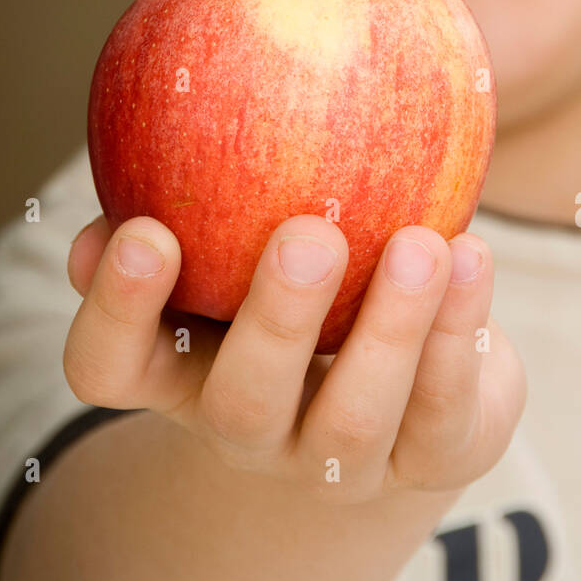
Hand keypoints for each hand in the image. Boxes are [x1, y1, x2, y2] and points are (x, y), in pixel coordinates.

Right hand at [65, 214, 525, 501]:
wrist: (406, 379)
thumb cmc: (303, 276)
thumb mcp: (239, 238)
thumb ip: (197, 191)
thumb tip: (156, 117)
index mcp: (181, 370)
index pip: (109, 365)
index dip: (115, 311)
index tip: (149, 231)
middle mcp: (251, 431)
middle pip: (240, 404)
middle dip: (275, 321)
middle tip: (310, 235)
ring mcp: (339, 463)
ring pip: (353, 419)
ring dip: (390, 328)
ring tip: (423, 245)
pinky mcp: (430, 458)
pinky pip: (444, 408)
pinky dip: (459, 330)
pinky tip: (472, 256)